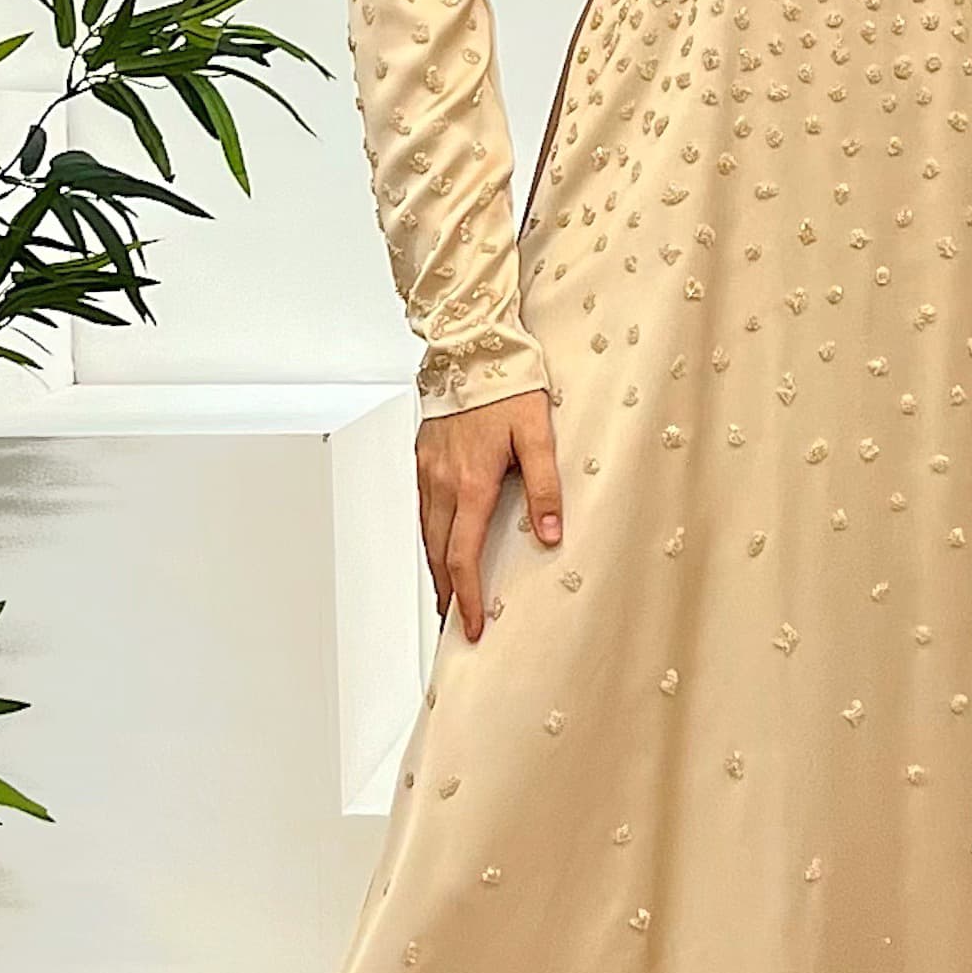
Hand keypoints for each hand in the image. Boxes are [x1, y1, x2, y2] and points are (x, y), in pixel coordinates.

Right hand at [415, 385, 561, 642]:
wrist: (470, 346)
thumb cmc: (507, 386)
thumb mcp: (537, 435)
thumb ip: (544, 487)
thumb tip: (548, 535)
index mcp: (470, 483)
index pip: (464, 556)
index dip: (467, 597)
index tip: (471, 626)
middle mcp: (441, 482)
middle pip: (438, 553)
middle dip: (448, 593)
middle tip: (456, 623)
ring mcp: (427, 470)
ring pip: (426, 533)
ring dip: (437, 568)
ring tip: (448, 594)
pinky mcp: (423, 457)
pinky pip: (423, 508)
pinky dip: (430, 536)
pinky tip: (440, 543)